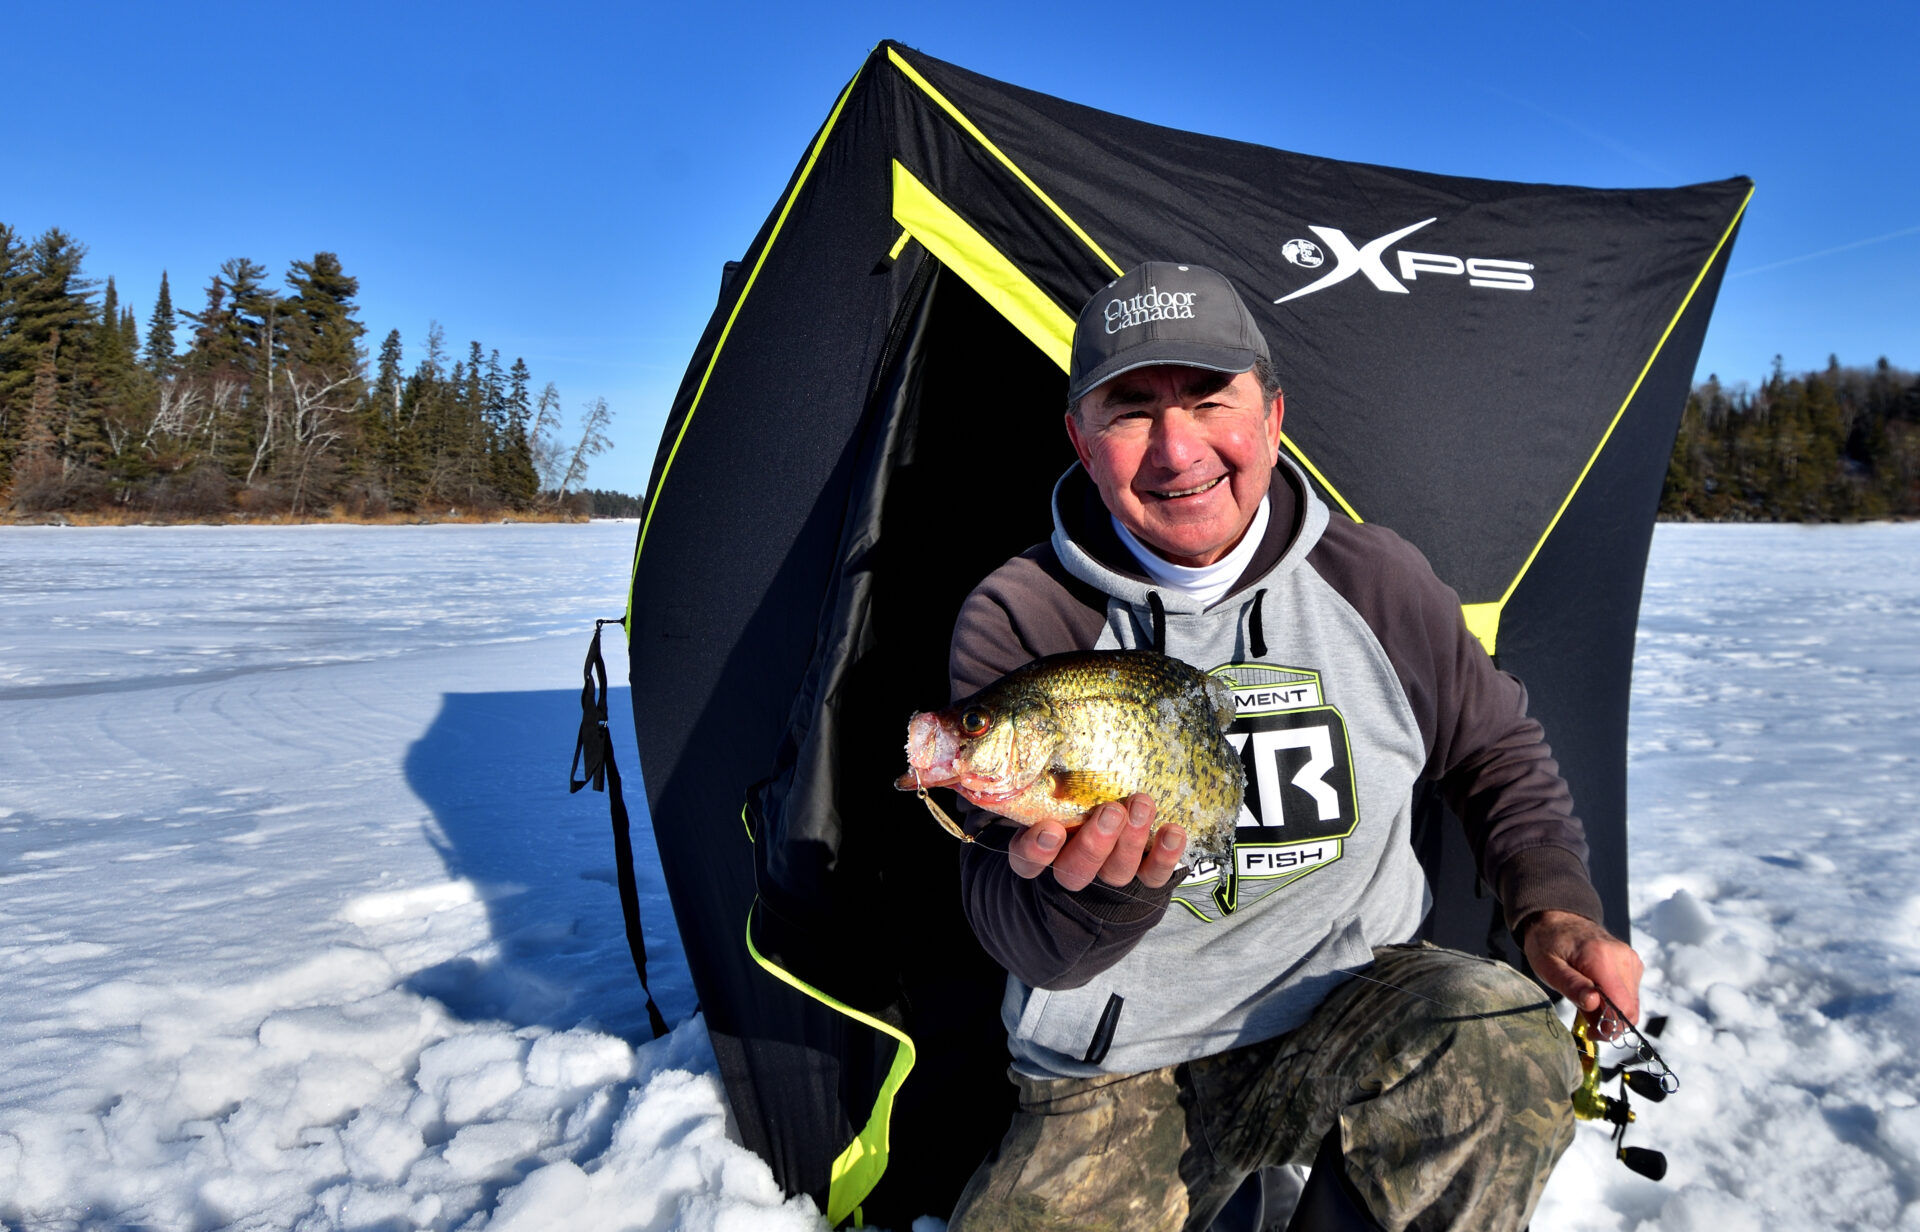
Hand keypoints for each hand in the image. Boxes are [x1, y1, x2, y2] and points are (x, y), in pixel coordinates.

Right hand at [1007, 793, 1187, 891]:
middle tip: (1111, 812)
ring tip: (1142, 805)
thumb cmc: (1073, 791)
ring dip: (1131, 841)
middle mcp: (1073, 865)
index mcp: (1041, 846)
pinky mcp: (1142, 876)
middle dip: (1095, 843)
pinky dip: (1164, 856)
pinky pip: (1153, 876)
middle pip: (1075, 870)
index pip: (1027, 861)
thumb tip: (1052, 742)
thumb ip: (1051, 777)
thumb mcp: (1054, 785)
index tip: (1051, 829)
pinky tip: (1172, 832)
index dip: (1037, 850)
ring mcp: (1108, 873)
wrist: (1112, 814)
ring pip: (1116, 873)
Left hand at [1521, 909, 1643, 1026]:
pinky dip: (1614, 1001)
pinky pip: (1630, 994)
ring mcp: (1631, 960)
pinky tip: (1595, 993)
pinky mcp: (1632, 964)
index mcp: (1601, 957)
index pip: (1623, 1005)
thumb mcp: (1548, 966)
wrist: (1558, 919)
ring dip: (1611, 1012)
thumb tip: (1594, 1003)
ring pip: (1631, 1003)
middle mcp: (1623, 958)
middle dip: (1609, 1022)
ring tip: (1586, 1003)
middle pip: (1630, 1008)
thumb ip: (1571, 985)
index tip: (1592, 1032)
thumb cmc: (1548, 943)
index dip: (1610, 1026)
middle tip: (1585, 1021)